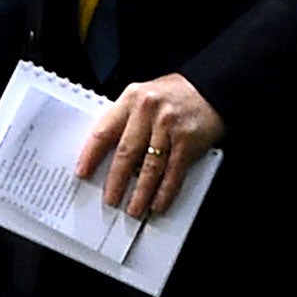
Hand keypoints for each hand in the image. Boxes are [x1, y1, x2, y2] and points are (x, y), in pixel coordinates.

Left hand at [76, 74, 225, 218]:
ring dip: (140, 192)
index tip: (83, 172)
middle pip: (126, 153)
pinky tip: (158, 203)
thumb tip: (108, 152)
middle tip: (111, 199)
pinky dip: (165, 191)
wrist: (213, 88)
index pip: (104, 130)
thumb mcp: (144, 96)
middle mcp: (148, 111)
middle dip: (116, 181)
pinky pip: (173, 172)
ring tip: (134, 208)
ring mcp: (169, 126)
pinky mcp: (188, 140)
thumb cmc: (175, 94)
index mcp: (131, 99)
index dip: (91, 154)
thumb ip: (126, 119)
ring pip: (149, 167)